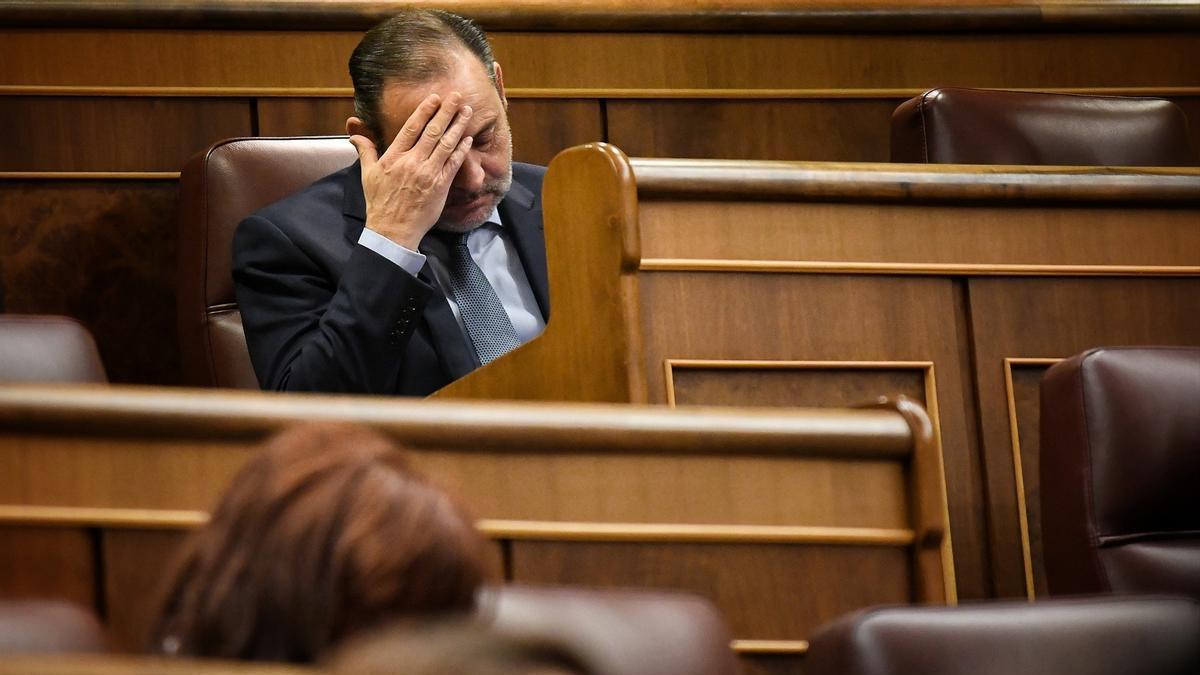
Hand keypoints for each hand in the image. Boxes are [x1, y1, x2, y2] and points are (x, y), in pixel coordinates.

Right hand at [349, 93, 473, 248]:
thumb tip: (354, 134)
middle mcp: (412, 162)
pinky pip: (453, 164)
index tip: (434, 98)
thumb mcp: (368, 174)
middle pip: (432, 131)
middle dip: (446, 112)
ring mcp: (428, 174)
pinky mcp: (440, 186)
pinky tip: (467, 138)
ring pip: (446, 144)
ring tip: (467, 112)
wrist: (393, 230)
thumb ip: (365, 151)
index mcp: (394, 157)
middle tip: (457, 97)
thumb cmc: (380, 203)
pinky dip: (461, 150)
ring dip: (458, 126)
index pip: (411, 128)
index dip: (425, 111)